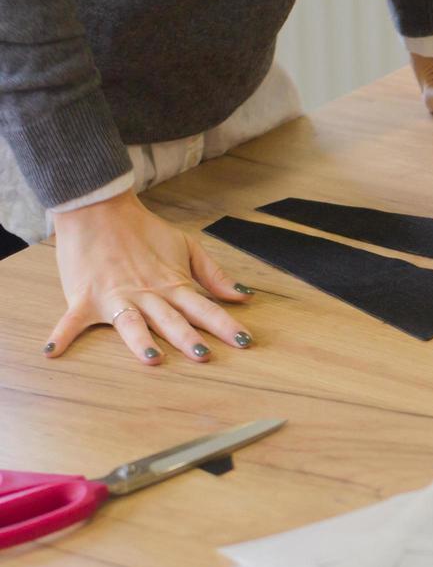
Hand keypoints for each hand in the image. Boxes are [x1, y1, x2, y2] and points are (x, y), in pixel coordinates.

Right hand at [45, 191, 253, 363]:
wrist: (100, 208)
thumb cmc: (144, 231)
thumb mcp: (187, 247)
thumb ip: (214, 275)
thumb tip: (243, 296)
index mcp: (173, 285)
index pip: (205, 308)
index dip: (226, 325)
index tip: (246, 342)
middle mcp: (147, 295)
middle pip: (171, 320)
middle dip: (187, 338)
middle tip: (204, 356)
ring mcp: (115, 296)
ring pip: (131, 323)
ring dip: (140, 340)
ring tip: (152, 358)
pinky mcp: (85, 297)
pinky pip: (72, 320)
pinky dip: (61, 334)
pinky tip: (52, 352)